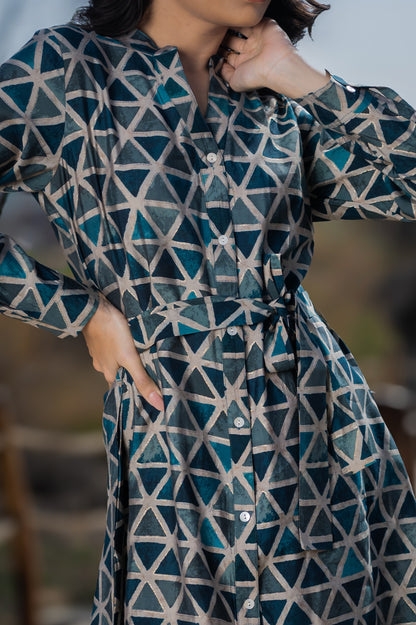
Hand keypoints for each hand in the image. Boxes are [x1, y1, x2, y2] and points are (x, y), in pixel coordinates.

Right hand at [82, 294, 163, 410]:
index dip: (134, 394)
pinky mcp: (100, 339)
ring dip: (127, 361)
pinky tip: (128, 343)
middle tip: (150, 374)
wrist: (93, 308)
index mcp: (110, 374)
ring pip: (116, 361)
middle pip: (120, 375)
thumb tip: (158, 404)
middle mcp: (102, 366)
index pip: (123, 391)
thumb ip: (143, 380)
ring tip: (142, 357)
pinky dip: (120, 349)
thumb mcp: (130, 358)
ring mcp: (99, 352)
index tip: (147, 397)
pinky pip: (112, 349)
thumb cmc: (112, 333)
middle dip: (133, 375)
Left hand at [219, 18, 328, 98]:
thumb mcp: (234, 82)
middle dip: (223, 37)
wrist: (276, 67)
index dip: (218, 50)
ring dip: (231, 26)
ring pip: (241, 28)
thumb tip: (219, 65)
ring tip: (221, 24)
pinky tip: (232, 18)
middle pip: (233, 40)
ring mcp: (257, 38)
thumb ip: (224, 74)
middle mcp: (250, 51)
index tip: (209, 46)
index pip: (228, 54)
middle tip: (213, 33)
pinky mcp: (265, 26)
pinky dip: (243, 18)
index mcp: (243, 64)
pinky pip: (252, 19)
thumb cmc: (256, 77)